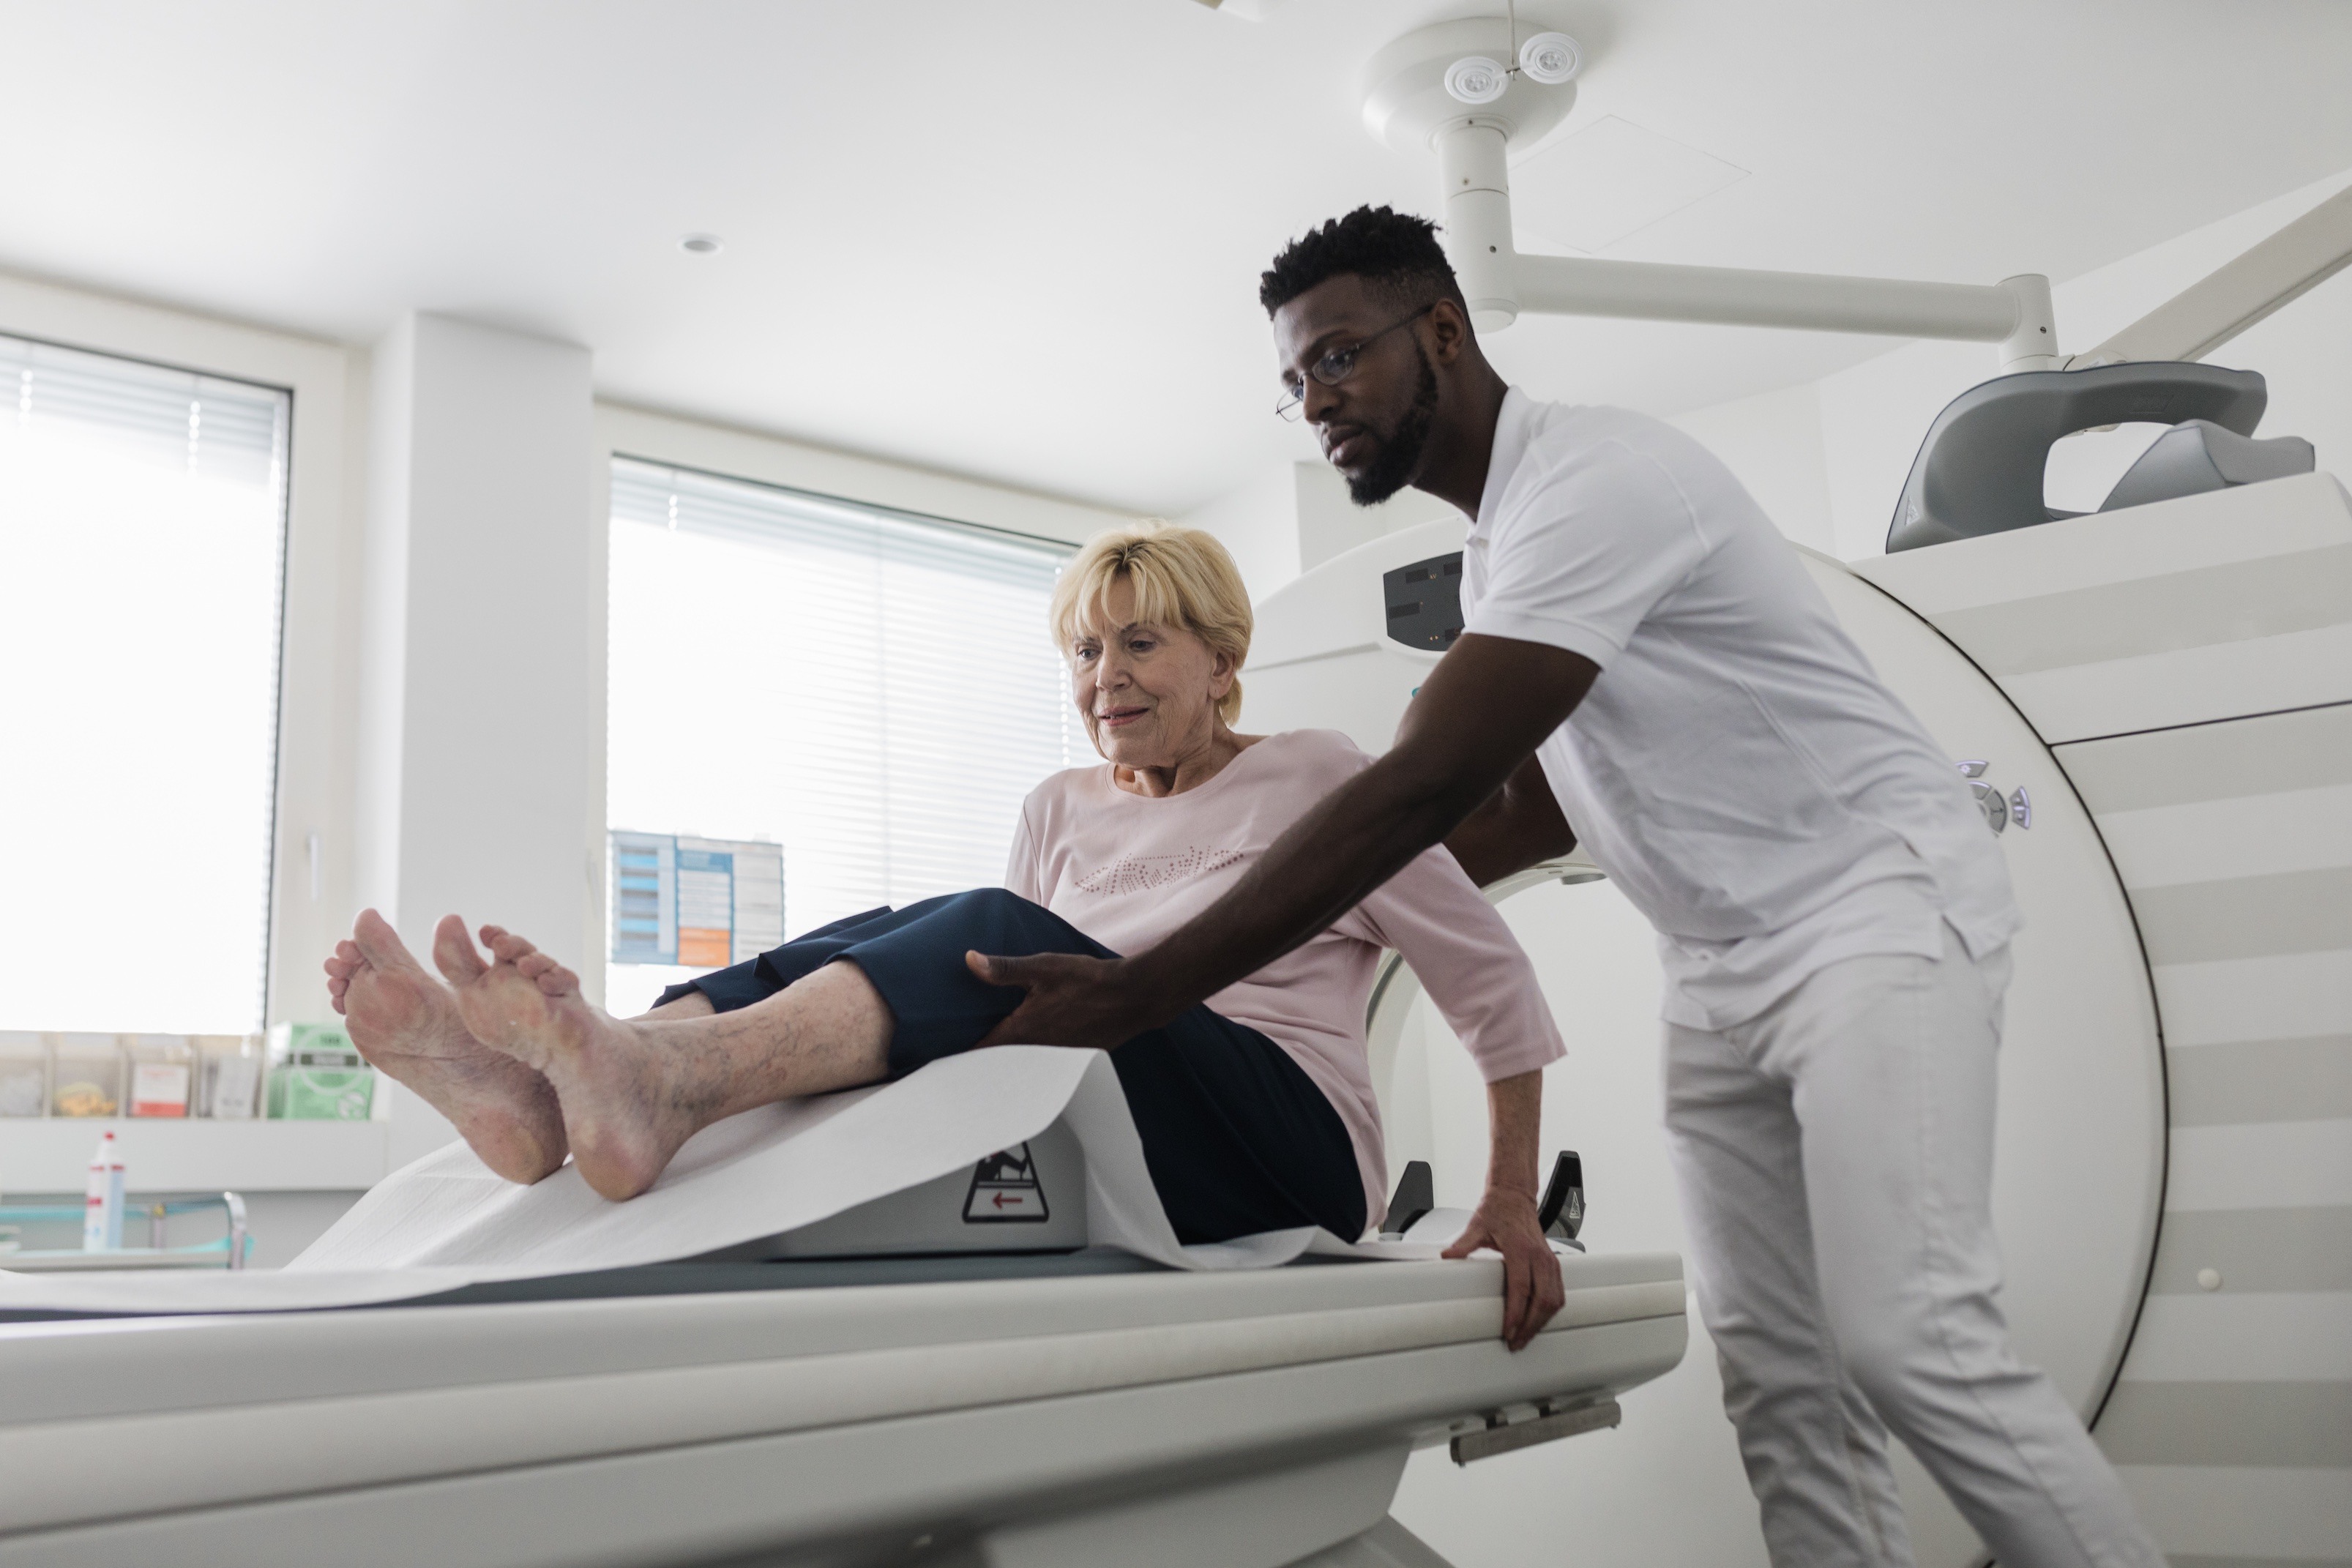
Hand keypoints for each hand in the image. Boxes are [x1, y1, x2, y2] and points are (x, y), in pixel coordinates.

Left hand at [964, 950, 1160, 1049]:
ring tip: (989, 1064)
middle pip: (1000, 1066)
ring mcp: (1056, 1058)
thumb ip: (1005, 969)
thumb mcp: (1044, 967)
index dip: (962, 1056)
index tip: (944, 1061)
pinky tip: (1028, 1053)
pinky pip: (1042, 1066)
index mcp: (1024, 1030)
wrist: (1134, 997)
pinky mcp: (1073, 1058)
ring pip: (1022, 1068)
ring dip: (1006, 1065)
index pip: (983, 1051)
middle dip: (982, 1064)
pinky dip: (1029, 1064)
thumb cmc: (1089, 980)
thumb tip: (970, 960)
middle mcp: (1037, 1051)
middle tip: (962, 1065)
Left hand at [1444, 1186, 1566, 1350]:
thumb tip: (1448, 1257)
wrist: (1514, 1196)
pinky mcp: (1553, 1263)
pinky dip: (1550, 1310)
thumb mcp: (1476, 1225)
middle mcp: (1540, 1256)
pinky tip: (1539, 1319)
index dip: (1516, 1314)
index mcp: (1521, 1249)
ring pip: (1554, 1299)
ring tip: (1526, 1336)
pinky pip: (1559, 1292)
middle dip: (1530, 1325)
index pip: (1521, 1289)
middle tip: (1516, 1341)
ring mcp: (1549, 1260)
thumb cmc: (1498, 1209)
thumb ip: (1463, 1244)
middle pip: (1542, 1300)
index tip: (1508, 1330)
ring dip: (1542, 1321)